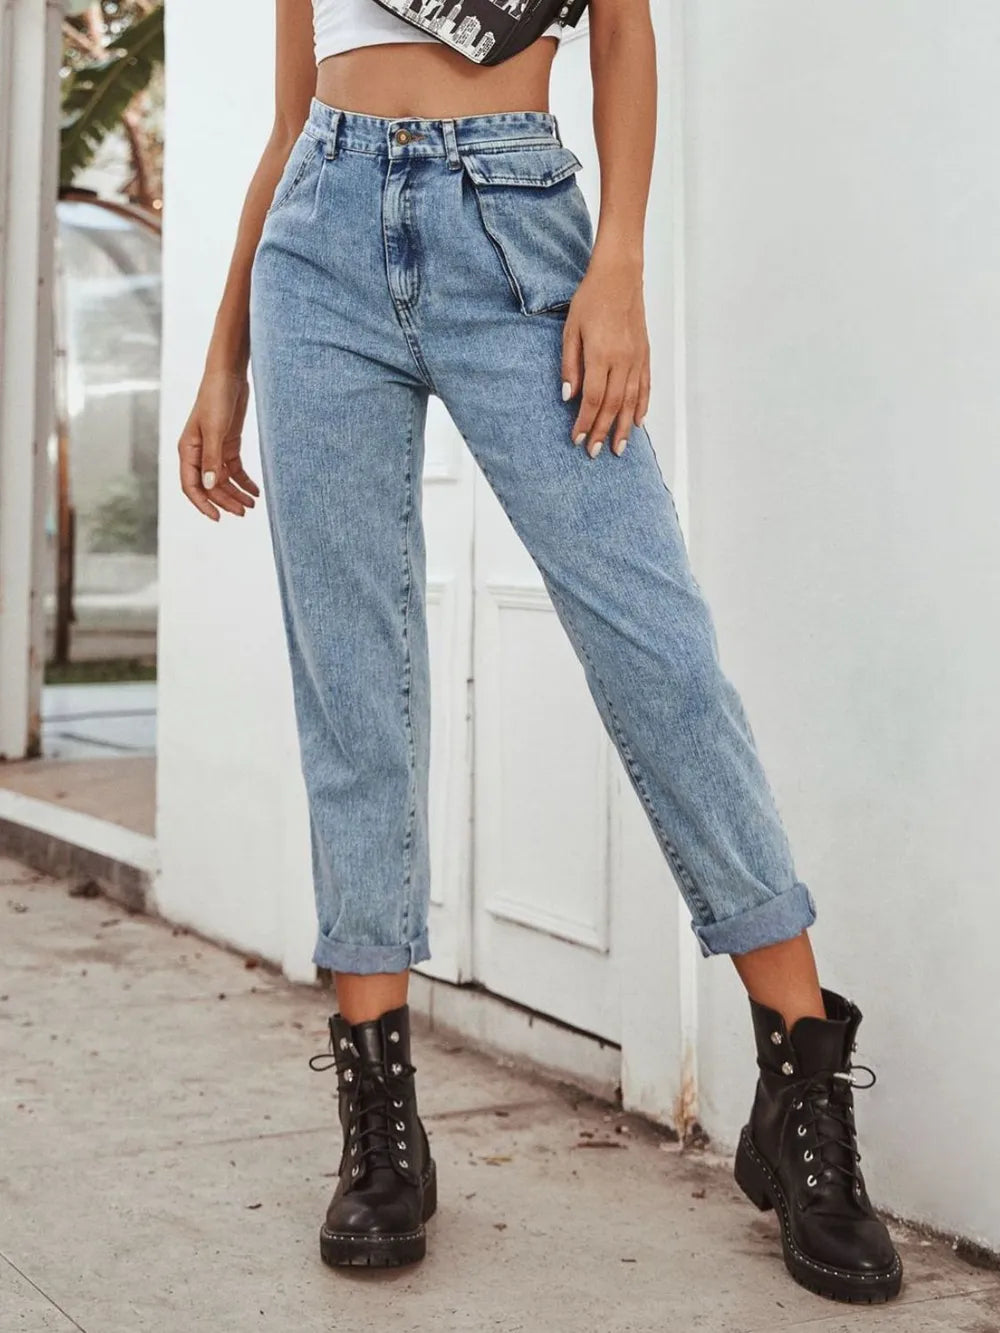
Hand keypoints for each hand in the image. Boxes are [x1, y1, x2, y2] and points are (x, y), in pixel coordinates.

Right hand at [178, 370, 259, 519]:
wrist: (229, 375)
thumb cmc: (216, 397)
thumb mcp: (215, 430)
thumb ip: (212, 459)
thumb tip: (210, 486)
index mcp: (188, 450)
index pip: (191, 485)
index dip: (203, 504)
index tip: (218, 518)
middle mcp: (198, 452)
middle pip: (210, 486)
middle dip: (225, 501)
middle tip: (244, 512)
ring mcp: (213, 449)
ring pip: (223, 480)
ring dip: (236, 493)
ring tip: (251, 505)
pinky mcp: (227, 444)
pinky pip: (234, 469)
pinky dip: (244, 481)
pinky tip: (255, 491)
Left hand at [561, 252, 649, 458]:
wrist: (620, 276)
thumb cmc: (591, 299)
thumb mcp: (571, 330)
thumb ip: (570, 365)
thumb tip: (570, 396)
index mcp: (601, 355)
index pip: (594, 399)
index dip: (585, 422)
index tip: (577, 439)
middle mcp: (622, 360)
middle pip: (613, 406)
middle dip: (602, 431)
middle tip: (594, 452)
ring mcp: (637, 358)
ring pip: (632, 401)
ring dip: (624, 427)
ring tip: (619, 448)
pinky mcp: (645, 354)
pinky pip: (645, 386)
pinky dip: (642, 406)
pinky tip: (638, 422)